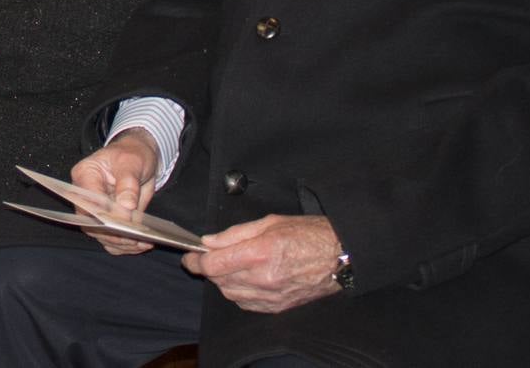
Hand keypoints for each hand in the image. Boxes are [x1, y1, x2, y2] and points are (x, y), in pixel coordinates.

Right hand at [68, 131, 160, 255]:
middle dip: (113, 234)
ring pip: (100, 236)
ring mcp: (96, 211)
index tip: (125, 220)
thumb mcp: (132, 162)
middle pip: (91, 223)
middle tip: (135, 239)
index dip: (105, 213)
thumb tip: (126, 206)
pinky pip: (111, 240)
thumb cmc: (132, 154)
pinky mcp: (108, 221)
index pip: (88, 200)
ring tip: (142, 243)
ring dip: (121, 243)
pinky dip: (125, 246)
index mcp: (85, 175)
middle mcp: (85, 196)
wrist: (139, 157)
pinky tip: (142, 244)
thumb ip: (128, 183)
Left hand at [183, 214, 343, 313]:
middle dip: (209, 269)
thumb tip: (209, 242)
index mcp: (260, 253)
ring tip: (230, 265)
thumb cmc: (308, 233)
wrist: (340, 256)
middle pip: (219, 281)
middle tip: (211, 257)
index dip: (196, 261)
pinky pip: (246, 304)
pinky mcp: (278, 307)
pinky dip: (239, 292)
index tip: (190, 256)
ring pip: (230, 294)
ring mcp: (271, 296)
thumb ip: (235, 234)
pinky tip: (244, 279)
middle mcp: (263, 278)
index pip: (214, 265)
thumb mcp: (269, 222)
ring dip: (223, 281)